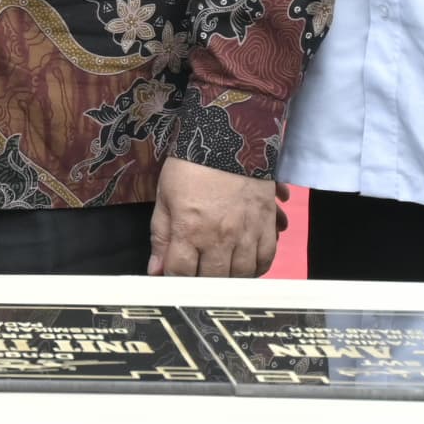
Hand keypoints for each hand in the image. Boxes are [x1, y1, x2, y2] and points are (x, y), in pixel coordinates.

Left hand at [148, 158, 285, 277]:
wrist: (229, 140)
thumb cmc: (191, 167)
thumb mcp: (165, 198)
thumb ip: (161, 236)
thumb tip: (156, 269)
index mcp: (189, 229)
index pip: (180, 273)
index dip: (174, 280)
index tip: (173, 278)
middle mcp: (219, 237)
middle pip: (212, 279)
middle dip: (201, 283)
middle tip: (196, 276)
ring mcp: (246, 233)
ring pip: (241, 275)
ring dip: (228, 279)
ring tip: (219, 272)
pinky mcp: (267, 226)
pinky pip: (266, 260)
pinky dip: (256, 269)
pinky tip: (244, 266)